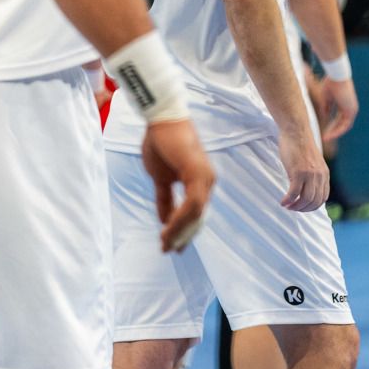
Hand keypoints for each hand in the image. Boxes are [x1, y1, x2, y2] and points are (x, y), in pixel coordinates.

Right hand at [140, 118, 214, 252]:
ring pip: (195, 214)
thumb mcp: (160, 178)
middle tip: (168, 250)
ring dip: (179, 230)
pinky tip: (168, 228)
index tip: (171, 246)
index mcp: (200, 182)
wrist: (160, 119)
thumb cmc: (160, 143)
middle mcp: (207, 181)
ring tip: (164, 242)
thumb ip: (165, 198)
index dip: (183, 232)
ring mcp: (205, 177)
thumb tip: (164, 220)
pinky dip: (180, 218)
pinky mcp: (198, 172)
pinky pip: (192, 203)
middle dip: (181, 236)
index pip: (195, 213)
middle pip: (197, 218)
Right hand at [278, 128, 328, 211]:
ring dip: (295, 207)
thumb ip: (313, 174)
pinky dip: (288, 200)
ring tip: (287, 206)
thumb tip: (305, 189)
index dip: (312, 206)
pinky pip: (294, 193)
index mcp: (324, 174)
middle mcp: (319, 176)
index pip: (323, 198)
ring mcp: (310, 174)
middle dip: (303, 209)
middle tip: (293, 208)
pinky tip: (283, 202)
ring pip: (305, 199)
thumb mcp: (312, 162)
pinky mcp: (298, 172)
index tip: (302, 206)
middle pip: (314, 201)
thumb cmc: (300, 144)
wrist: (296, 130)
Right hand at [318, 77, 358, 140]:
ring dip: (335, 132)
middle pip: (342, 123)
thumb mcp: (326, 99)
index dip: (331, 124)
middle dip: (333, 130)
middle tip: (325, 137)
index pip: (339, 118)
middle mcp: (350, 108)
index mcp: (345, 104)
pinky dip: (338, 130)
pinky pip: (345, 125)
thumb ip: (326, 108)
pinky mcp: (351, 111)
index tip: (324, 130)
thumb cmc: (331, 84)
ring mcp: (352, 109)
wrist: (336, 76)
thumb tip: (325, 117)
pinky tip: (330, 134)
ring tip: (325, 138)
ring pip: (344, 126)